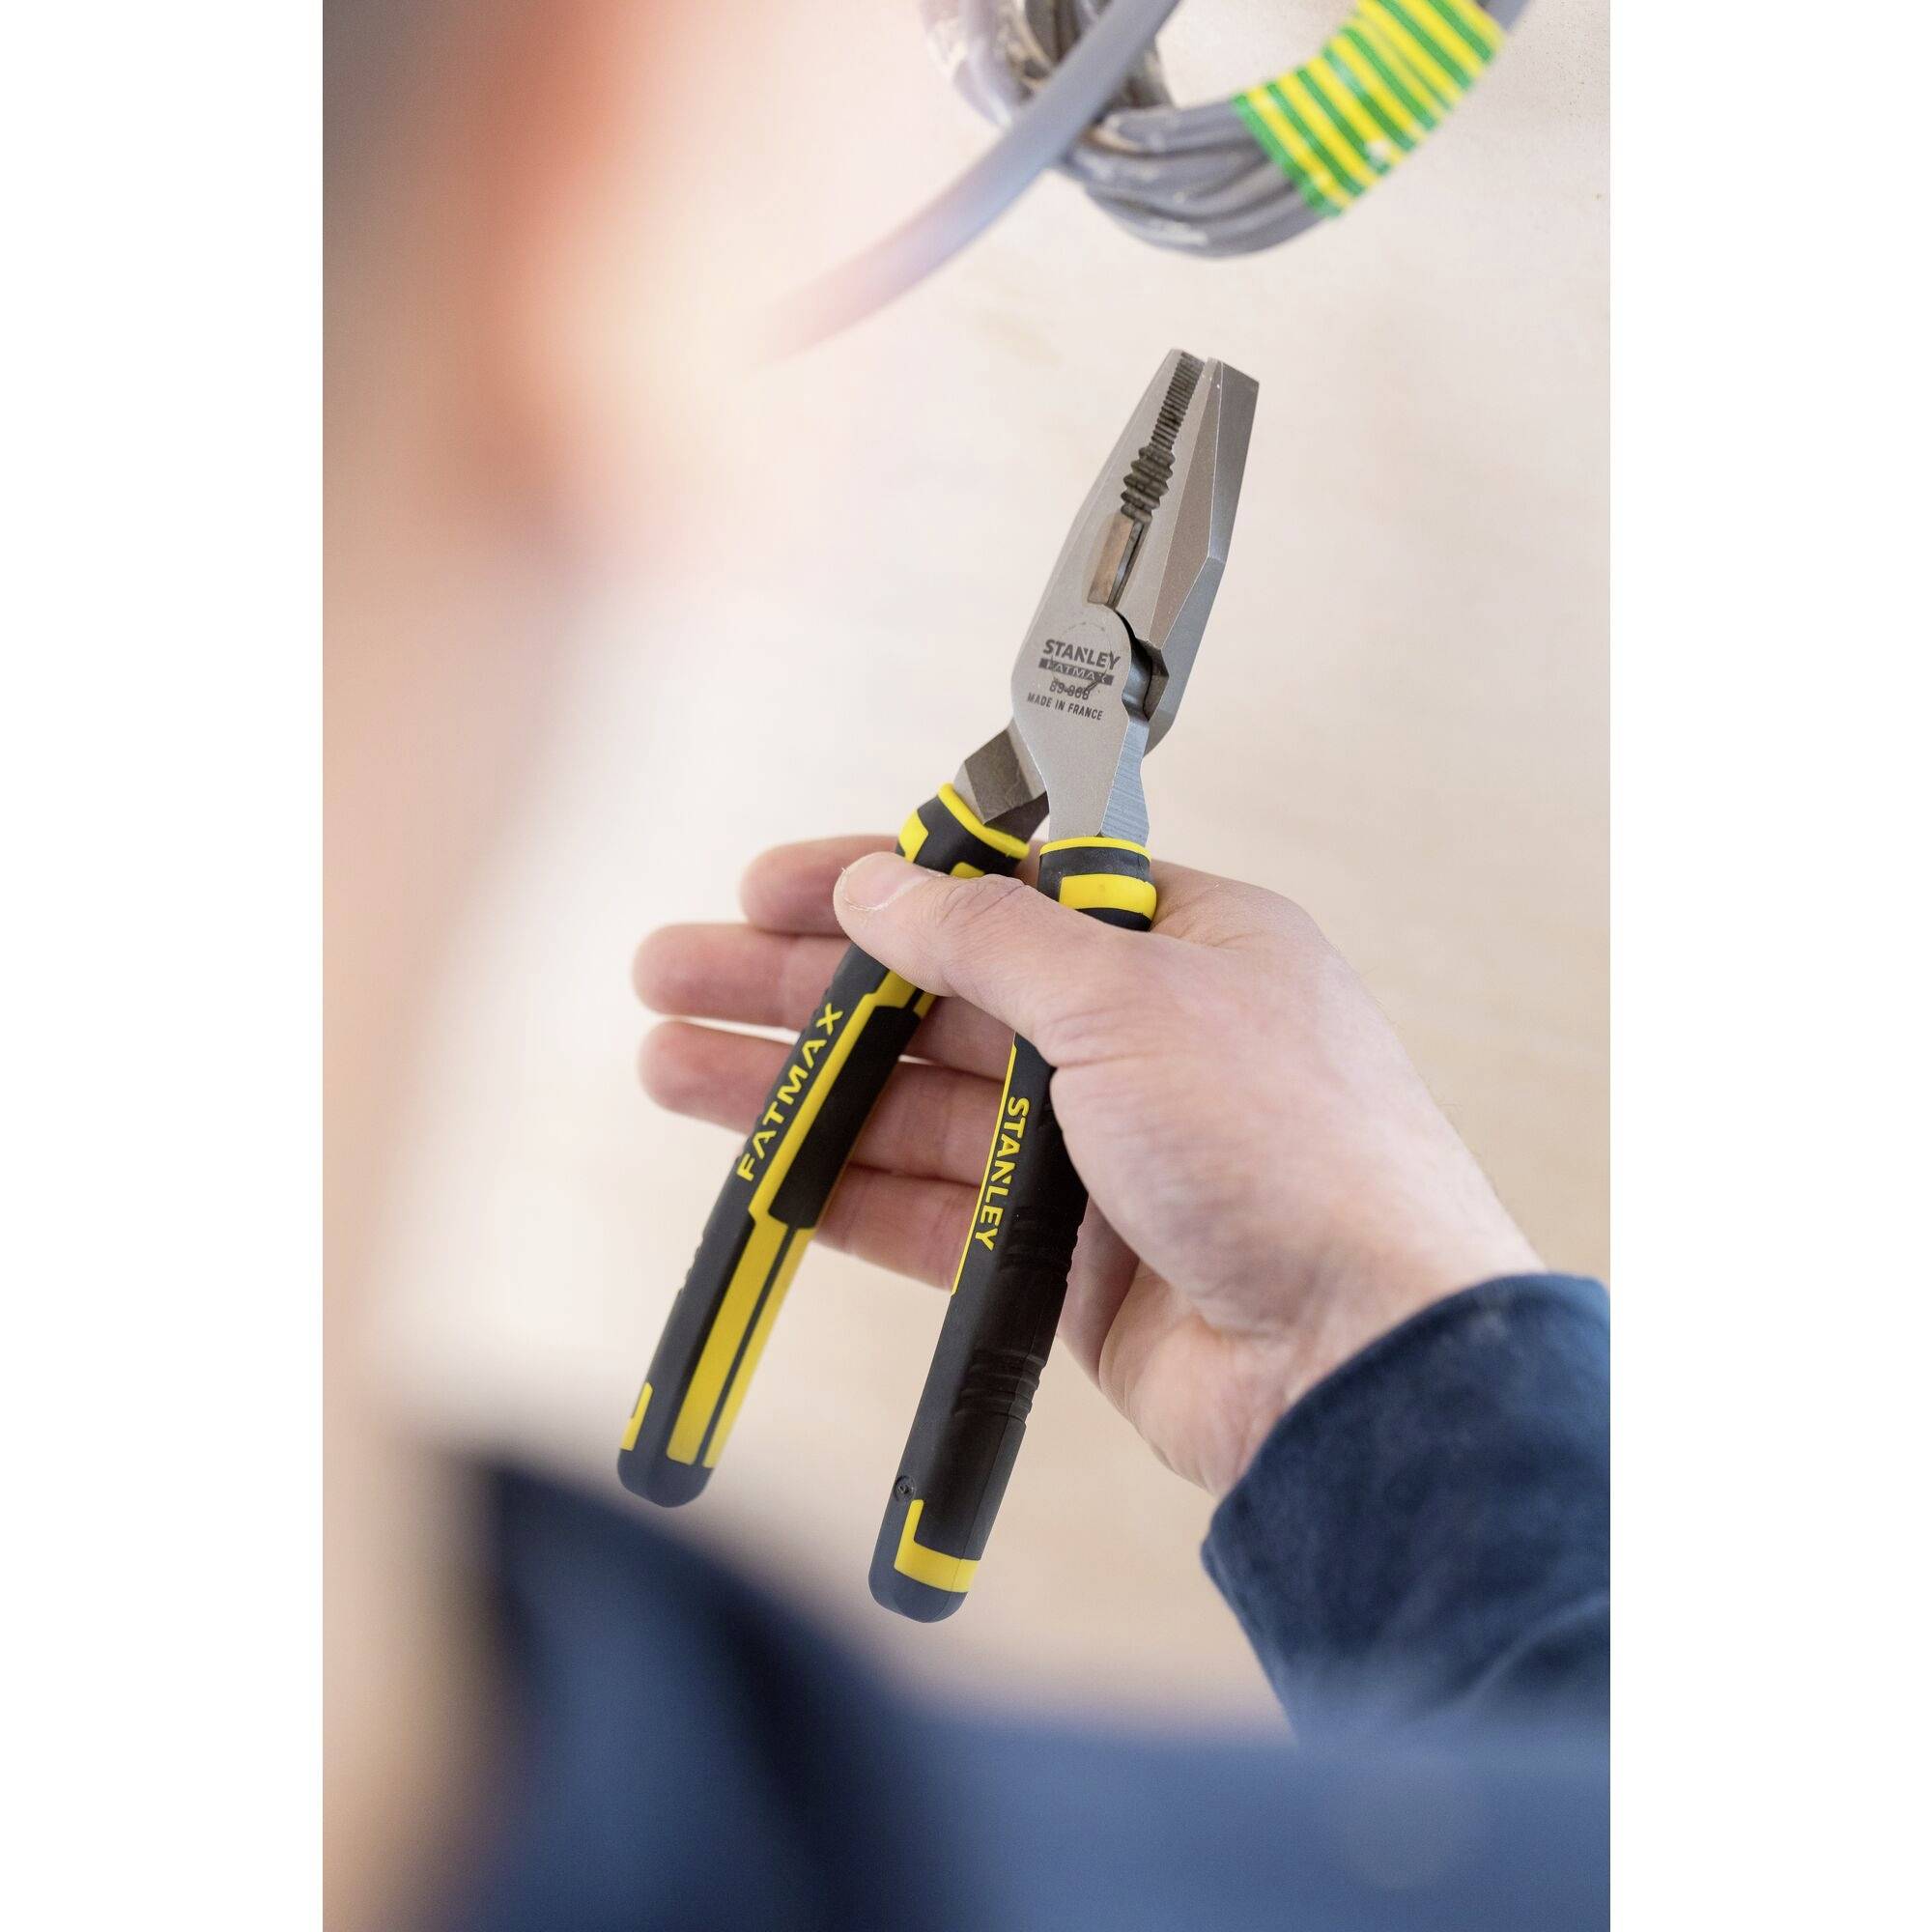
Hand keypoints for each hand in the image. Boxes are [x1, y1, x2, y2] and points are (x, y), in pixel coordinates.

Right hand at [634, 837, 1540, 1497]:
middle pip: (936, 998)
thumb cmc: (1293, 1152)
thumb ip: (990, 939)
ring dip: (798, 1087)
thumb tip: (881, 885)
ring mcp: (1099, 1156)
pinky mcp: (1065, 1263)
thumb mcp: (1131, 998)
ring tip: (668, 1065)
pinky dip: (847, 1188)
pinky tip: (758, 1170)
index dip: (877, 885)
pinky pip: (933, 1209)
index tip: (767, 886)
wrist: (1359, 1363)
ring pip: (916, 1106)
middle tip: (673, 971)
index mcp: (1181, 945)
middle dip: (801, 988)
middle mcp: (1138, 1042)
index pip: (1001, 892)